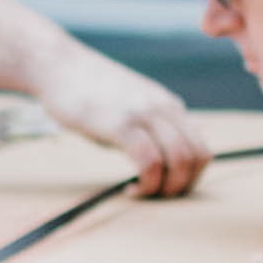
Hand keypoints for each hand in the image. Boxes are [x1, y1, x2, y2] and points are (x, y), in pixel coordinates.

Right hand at [38, 52, 209, 197]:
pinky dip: (146, 183)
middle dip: (182, 187)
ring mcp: (144, 115)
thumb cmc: (90, 90)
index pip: (202, 149)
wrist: (60, 66)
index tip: (167, 188)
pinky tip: (128, 189)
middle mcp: (164, 109)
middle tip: (156, 196)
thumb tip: (166, 155)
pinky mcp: (121, 124)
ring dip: (166, 188)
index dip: (191, 178)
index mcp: (169, 106)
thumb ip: (152, 126)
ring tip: (142, 192)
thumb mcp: (132, 104)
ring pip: (180, 159)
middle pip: (198, 157)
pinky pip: (150, 161)